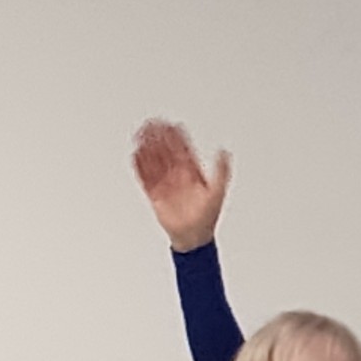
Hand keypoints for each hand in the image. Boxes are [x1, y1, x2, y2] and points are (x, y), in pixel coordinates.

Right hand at [131, 118, 230, 251]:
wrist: (193, 237)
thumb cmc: (207, 217)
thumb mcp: (217, 191)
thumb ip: (221, 171)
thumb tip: (224, 151)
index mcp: (192, 172)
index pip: (181, 149)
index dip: (175, 136)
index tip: (169, 124)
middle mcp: (177, 176)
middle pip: (165, 152)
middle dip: (158, 138)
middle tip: (151, 124)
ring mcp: (166, 184)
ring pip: (154, 161)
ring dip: (148, 148)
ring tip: (140, 135)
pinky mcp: (155, 194)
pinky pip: (146, 177)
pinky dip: (140, 166)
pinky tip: (135, 154)